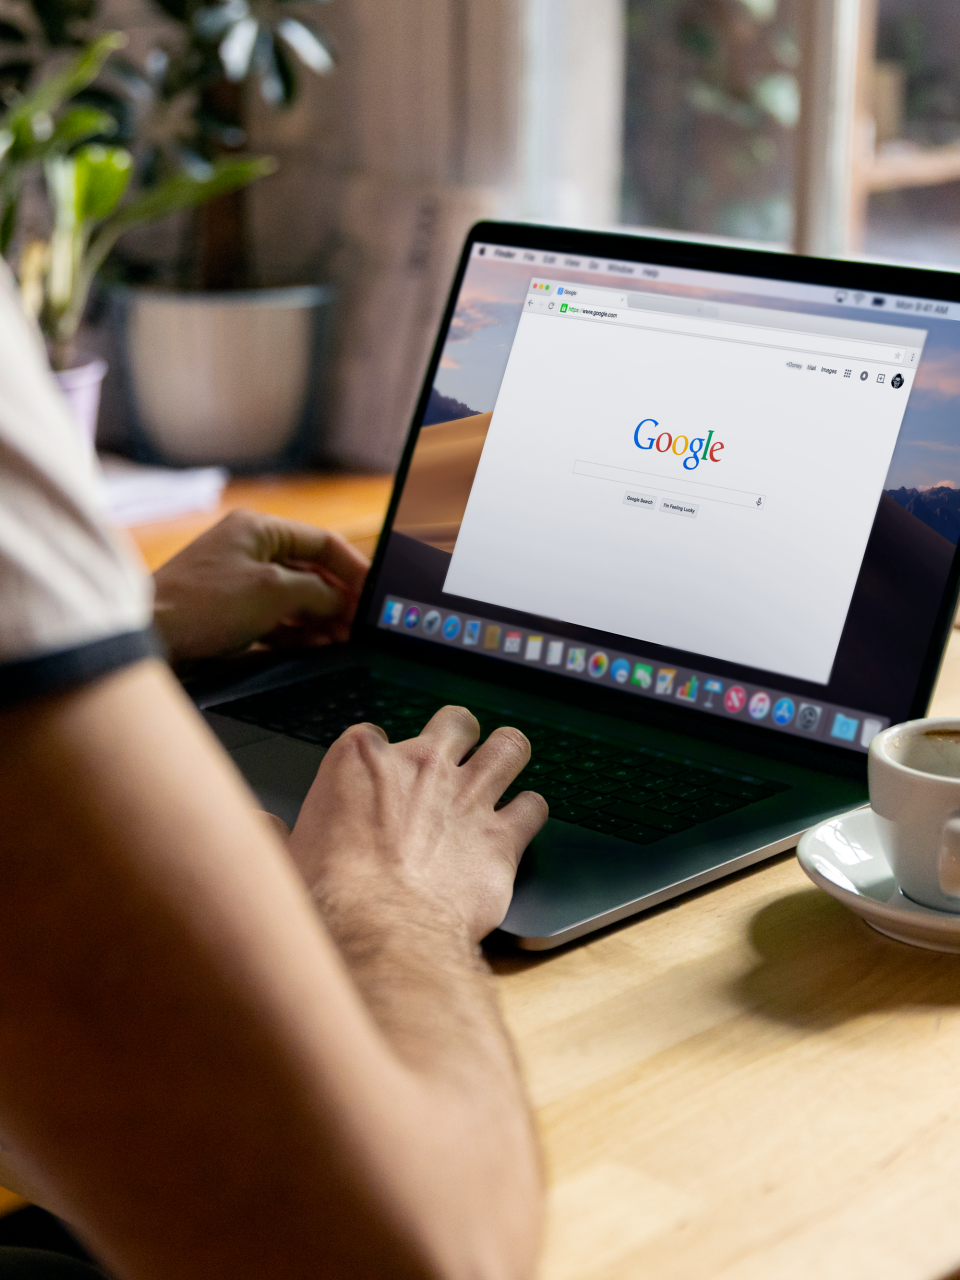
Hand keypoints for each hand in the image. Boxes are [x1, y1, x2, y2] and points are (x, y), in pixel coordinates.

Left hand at [152, 509, 368, 662]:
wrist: (149, 636)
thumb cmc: (203, 604)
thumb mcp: (273, 592)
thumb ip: (317, 593)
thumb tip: (341, 601)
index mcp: (259, 529)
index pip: (322, 542)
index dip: (354, 567)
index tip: (373, 594)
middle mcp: (249, 549)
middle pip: (310, 571)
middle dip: (338, 599)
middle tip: (361, 624)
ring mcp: (239, 582)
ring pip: (295, 598)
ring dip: (321, 619)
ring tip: (344, 640)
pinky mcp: (230, 612)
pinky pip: (276, 619)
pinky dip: (298, 632)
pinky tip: (318, 646)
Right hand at [289, 706, 548, 944]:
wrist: (379, 931)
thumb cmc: (328, 897)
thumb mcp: (283, 857)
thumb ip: (273, 833)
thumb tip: (256, 825)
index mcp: (361, 759)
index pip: (376, 735)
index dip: (381, 759)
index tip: (379, 783)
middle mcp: (422, 765)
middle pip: (455, 722)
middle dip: (459, 736)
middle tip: (455, 759)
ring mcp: (468, 796)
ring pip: (509, 747)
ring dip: (508, 755)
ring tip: (505, 767)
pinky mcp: (502, 837)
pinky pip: (534, 807)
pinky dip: (529, 813)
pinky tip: (521, 823)